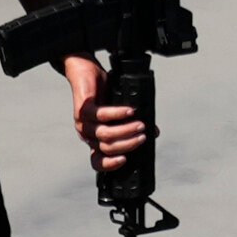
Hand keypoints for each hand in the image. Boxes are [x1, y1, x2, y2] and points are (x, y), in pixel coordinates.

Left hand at [64, 55, 150, 172]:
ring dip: (125, 131)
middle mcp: (88, 135)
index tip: (126, 161)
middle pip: (107, 148)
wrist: (84, 71)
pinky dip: (117, 114)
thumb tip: (153, 132)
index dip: (109, 165)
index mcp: (95, 140)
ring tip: (140, 124)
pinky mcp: (83, 109)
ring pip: (104, 135)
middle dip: (128, 144)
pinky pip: (101, 116)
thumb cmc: (104, 92)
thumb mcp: (120, 112)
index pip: (97, 161)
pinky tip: (129, 111)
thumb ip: (132, 124)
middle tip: (144, 135)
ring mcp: (83, 123)